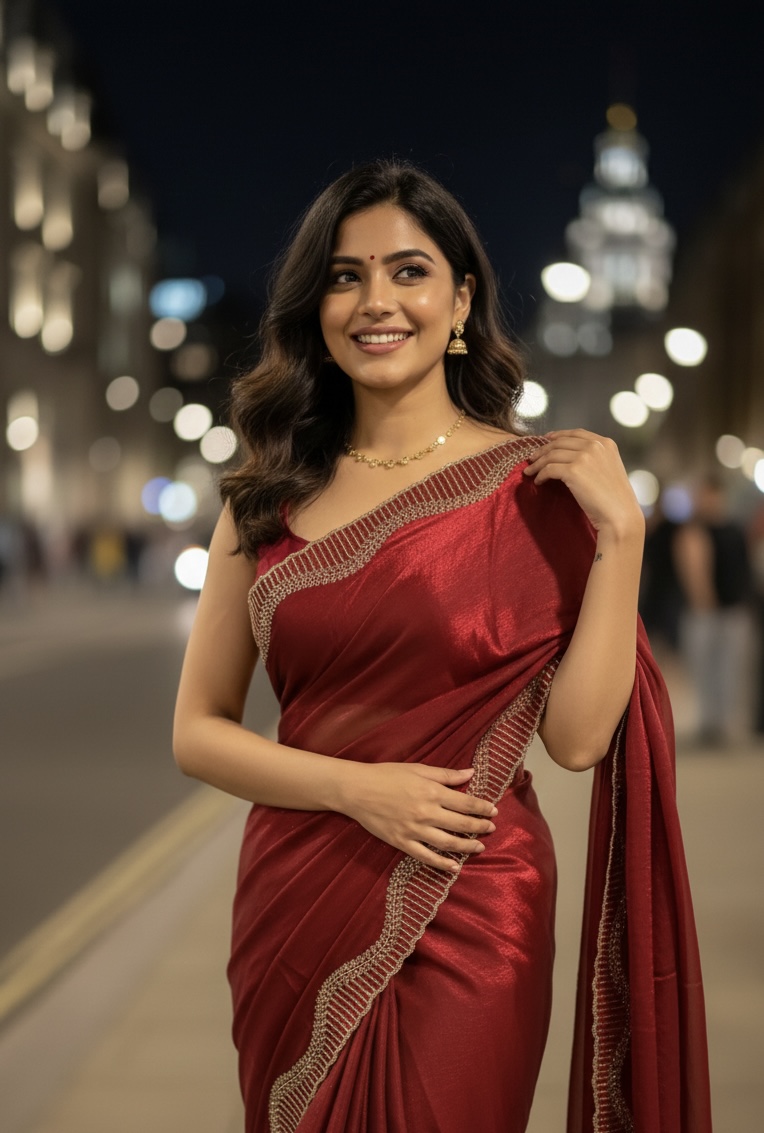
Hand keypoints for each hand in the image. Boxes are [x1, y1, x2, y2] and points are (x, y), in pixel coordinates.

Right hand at [339, 763, 496, 872]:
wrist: (357, 790)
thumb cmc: (387, 775)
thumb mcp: (418, 768)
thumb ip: (446, 774)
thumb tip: (471, 773)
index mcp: (432, 792)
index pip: (465, 802)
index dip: (482, 807)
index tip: (493, 810)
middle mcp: (427, 812)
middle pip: (461, 824)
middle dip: (479, 827)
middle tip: (491, 828)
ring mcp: (414, 830)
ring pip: (448, 843)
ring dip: (467, 846)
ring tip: (479, 847)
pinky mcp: (402, 842)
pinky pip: (426, 857)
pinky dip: (442, 864)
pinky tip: (455, 866)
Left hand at [523, 429, 643, 538]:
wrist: (620, 515)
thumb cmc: (615, 499)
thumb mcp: (609, 468)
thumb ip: (595, 458)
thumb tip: (569, 456)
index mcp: (606, 443)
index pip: (576, 433)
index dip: (558, 435)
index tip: (546, 439)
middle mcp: (595, 446)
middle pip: (560, 442)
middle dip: (543, 449)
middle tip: (532, 458)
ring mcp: (584, 457)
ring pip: (551, 455)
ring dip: (537, 463)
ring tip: (530, 471)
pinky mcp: (573, 471)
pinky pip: (549, 469)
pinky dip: (541, 475)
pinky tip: (538, 481)